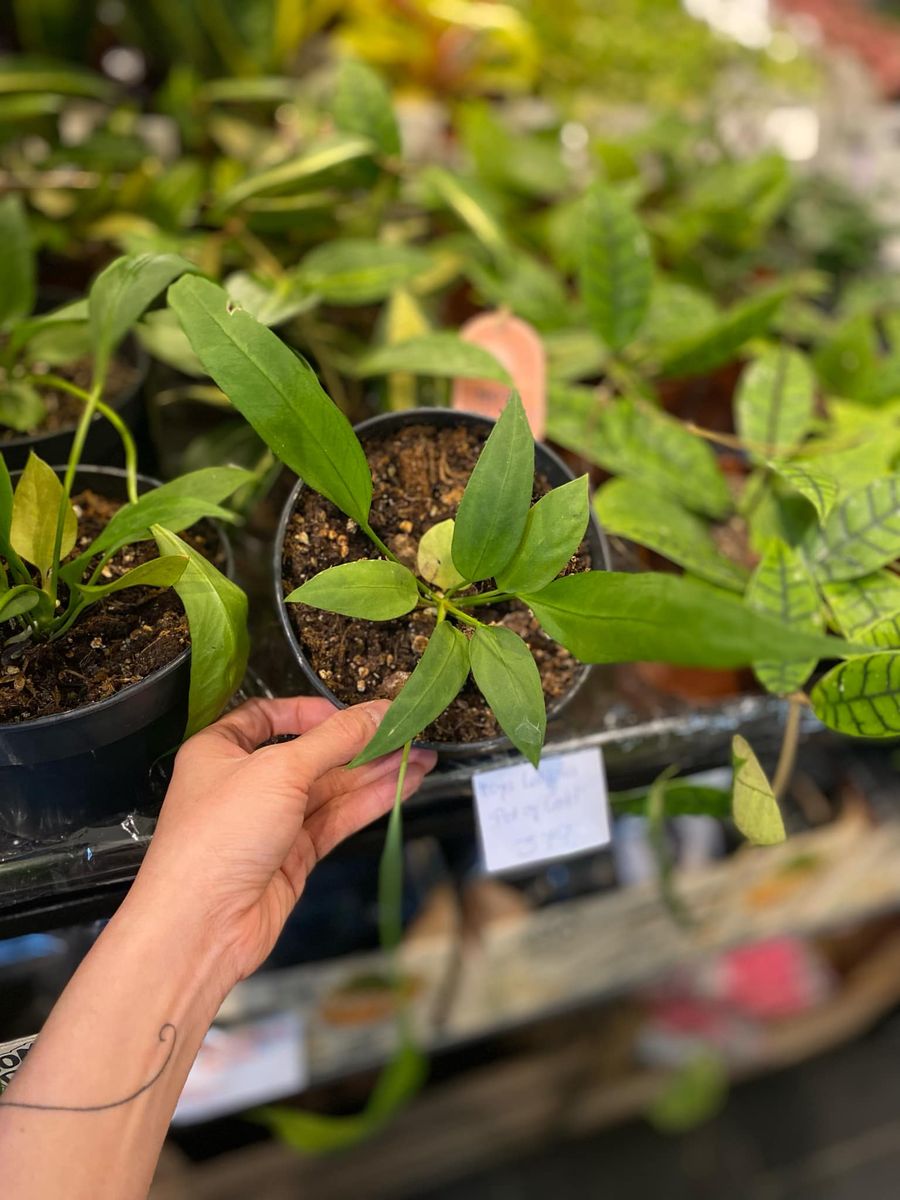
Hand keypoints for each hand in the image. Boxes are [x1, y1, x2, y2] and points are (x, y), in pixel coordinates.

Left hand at [131, 697, 436, 990]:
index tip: (349, 713)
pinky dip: (371, 801)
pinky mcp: (294, 855)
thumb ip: (335, 740)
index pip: (267, 716)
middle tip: (406, 731)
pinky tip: (404, 785)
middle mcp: (244, 783)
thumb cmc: (218, 837)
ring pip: (331, 788)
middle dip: (359, 743)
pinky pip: (337, 818)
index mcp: (220, 750)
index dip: (309, 711)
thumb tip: (376, 712)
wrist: (200, 926)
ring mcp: (271, 822)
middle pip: (311, 753)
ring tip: (421, 756)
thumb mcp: (279, 771)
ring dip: (375, 771)